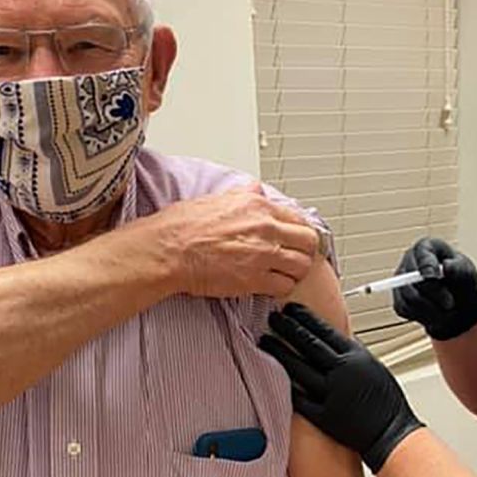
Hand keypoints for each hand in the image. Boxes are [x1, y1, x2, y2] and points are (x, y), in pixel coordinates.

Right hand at [145, 184, 319, 298]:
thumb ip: (242, 194)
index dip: (299, 231)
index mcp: (257, 205)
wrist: (167, 250)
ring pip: (302, 266)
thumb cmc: (181, 227)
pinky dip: (281, 288)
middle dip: (304, 250)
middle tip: (294, 257)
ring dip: (295, 271)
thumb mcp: (215, 198)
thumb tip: (254, 189)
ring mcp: (263, 254)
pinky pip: (285, 286)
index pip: (298, 218)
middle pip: (308, 241)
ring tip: (283, 273)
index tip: (296, 239)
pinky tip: (269, 285)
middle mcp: (265, 227)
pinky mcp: (255, 279)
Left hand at [260, 303, 423, 471]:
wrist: (392, 434)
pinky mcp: (324, 417)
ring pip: (298, 368)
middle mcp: (342, 373)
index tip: (291, 310)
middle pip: (308, 345)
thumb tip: (337, 338)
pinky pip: (300, 399)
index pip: (325, 331)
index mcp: (357, 358)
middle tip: (272, 318)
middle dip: (287, 328)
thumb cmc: (387, 403)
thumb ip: (354, 353)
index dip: (305, 318)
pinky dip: (287, 386)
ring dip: (280, 353)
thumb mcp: (374, 367)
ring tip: (265, 341)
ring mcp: (331, 395)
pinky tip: (273, 375)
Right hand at [392, 236, 476, 339]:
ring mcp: (401, 280)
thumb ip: (458, 269)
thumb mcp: (467, 273)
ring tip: (447, 312)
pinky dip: (422, 316)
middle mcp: (410, 261)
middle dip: (432, 293)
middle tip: (450, 304)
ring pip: (408, 297)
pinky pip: (404, 309)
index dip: (425, 264)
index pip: (421, 253)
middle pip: (411, 276)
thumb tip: (446, 266)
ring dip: (430, 309)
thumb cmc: (463, 283)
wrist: (459, 305)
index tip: (433, 275)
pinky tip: (434, 314)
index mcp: (427, 247)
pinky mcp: (399, 299)